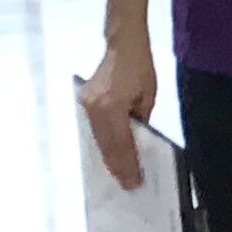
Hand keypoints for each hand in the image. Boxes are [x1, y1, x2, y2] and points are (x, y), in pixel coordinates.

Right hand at [78, 42, 157, 190]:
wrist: (122, 45)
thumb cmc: (140, 68)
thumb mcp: (148, 97)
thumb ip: (141, 121)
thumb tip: (137, 144)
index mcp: (113, 106)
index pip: (122, 144)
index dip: (128, 165)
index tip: (134, 182)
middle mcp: (95, 108)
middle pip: (106, 146)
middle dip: (118, 167)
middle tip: (128, 186)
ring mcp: (86, 106)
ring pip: (98, 140)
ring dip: (109, 159)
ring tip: (120, 176)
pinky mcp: (83, 102)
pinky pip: (94, 130)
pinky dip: (103, 145)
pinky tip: (110, 157)